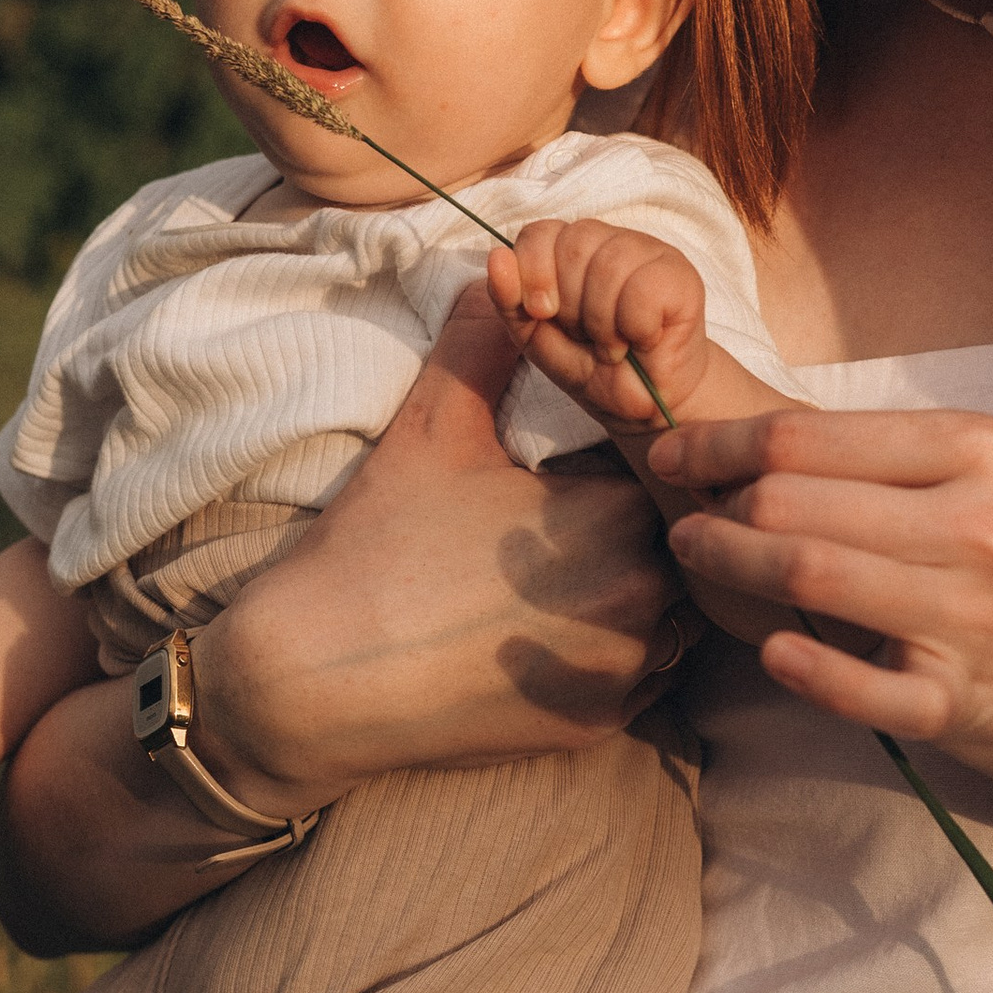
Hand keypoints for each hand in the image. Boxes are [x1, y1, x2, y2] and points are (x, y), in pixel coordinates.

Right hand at [0, 288, 688, 955]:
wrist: (313, 680)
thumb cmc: (374, 546)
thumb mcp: (432, 427)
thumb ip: (482, 342)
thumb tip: (503, 268)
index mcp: (615, 515)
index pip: (667, 464)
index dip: (635, 451)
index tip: (590, 454)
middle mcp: (642, 596)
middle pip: (679, 538)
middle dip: (646, 520)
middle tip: (584, 509)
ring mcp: (625, 670)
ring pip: (677, 609)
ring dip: (647, 584)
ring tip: (582, 565)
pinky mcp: (601, 724)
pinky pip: (647, 674)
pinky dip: (622, 647)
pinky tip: (570, 622)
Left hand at [487, 220, 713, 429]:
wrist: (643, 404)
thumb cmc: (591, 365)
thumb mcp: (535, 337)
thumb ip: (509, 299)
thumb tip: (496, 256)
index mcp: (572, 248)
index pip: (540, 232)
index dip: (535, 273)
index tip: (543, 313)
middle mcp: (611, 240)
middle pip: (575, 244)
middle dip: (573, 305)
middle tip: (588, 336)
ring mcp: (650, 253)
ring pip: (611, 265)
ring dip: (604, 322)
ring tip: (614, 344)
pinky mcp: (683, 276)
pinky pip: (645, 289)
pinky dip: (636, 327)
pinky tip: (643, 340)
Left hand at [648, 404, 992, 878]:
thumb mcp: (986, 486)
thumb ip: (884, 463)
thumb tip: (743, 444)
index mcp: (981, 452)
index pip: (808, 437)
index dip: (719, 444)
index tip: (675, 454)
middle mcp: (982, 528)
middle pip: (792, 502)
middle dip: (713, 507)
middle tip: (682, 514)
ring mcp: (971, 620)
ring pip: (806, 576)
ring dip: (728, 567)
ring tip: (698, 557)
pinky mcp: (955, 704)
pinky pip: (847, 682)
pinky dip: (795, 663)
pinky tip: (769, 646)